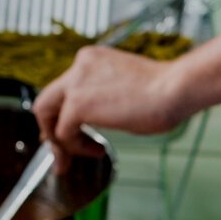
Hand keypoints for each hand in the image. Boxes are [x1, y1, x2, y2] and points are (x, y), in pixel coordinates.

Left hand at [34, 46, 186, 146]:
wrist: (175, 88)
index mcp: (92, 59)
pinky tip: (97, 150)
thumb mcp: (124, 88)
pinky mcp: (78, 103)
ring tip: (72, 160)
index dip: (62, 114)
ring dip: (58, 142)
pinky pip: (62, 132)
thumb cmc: (164, 91)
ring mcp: (76, 82)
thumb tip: (94, 121)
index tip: (69, 133)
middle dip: (49, 129)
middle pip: (46, 99)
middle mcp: (79, 65)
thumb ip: (103, 99)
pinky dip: (75, 147)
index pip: (63, 88)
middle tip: (59, 151)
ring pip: (45, 114)